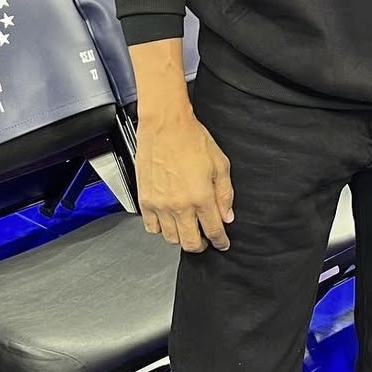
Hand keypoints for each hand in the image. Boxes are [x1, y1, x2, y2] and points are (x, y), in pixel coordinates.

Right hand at [135, 106, 234, 251]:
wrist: (165, 126)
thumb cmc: (192, 140)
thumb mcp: (221, 165)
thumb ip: (225, 194)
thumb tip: (227, 216)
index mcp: (201, 198)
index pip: (214, 231)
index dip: (221, 242)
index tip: (222, 244)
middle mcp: (179, 206)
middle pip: (191, 243)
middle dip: (202, 245)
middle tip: (206, 239)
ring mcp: (160, 205)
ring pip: (171, 238)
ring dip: (182, 237)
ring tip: (188, 228)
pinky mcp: (145, 201)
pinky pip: (151, 227)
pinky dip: (161, 229)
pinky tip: (169, 220)